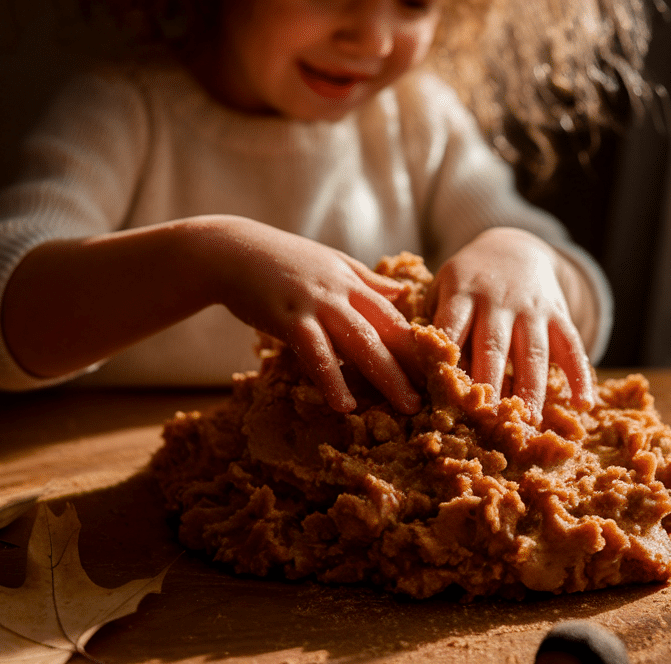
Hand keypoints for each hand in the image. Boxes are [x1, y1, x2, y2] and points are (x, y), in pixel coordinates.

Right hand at [204, 217, 420, 414]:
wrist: (231, 250)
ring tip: (404, 406)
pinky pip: (316, 352)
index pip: (395, 317)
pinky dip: (331, 378)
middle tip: (433, 399)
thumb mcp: (330, 262)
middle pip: (386, 332)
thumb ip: (366, 281)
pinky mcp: (288, 316)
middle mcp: (341, 291)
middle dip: (412, 367)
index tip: (439, 374)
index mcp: (354, 281)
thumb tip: (400, 294)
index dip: (418, 346)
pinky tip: (343, 403)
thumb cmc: (280, 260)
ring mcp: (316, 303)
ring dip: (385, 376)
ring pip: (360, 342)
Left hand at [430, 228, 595, 419]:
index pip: (452, 329)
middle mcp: (497, 299)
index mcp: (461, 292)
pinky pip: (572, 344)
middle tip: (487, 422)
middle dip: (490, 385)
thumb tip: (423, 377)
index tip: (446, 398)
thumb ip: (435, 325)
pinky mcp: (558, 313)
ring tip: (530, 423)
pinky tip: (583, 404)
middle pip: (493, 346)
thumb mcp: (443, 288)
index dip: (449, 363)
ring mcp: (531, 307)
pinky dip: (580, 374)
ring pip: (532, 351)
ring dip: (531, 389)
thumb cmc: (468, 282)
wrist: (513, 247)